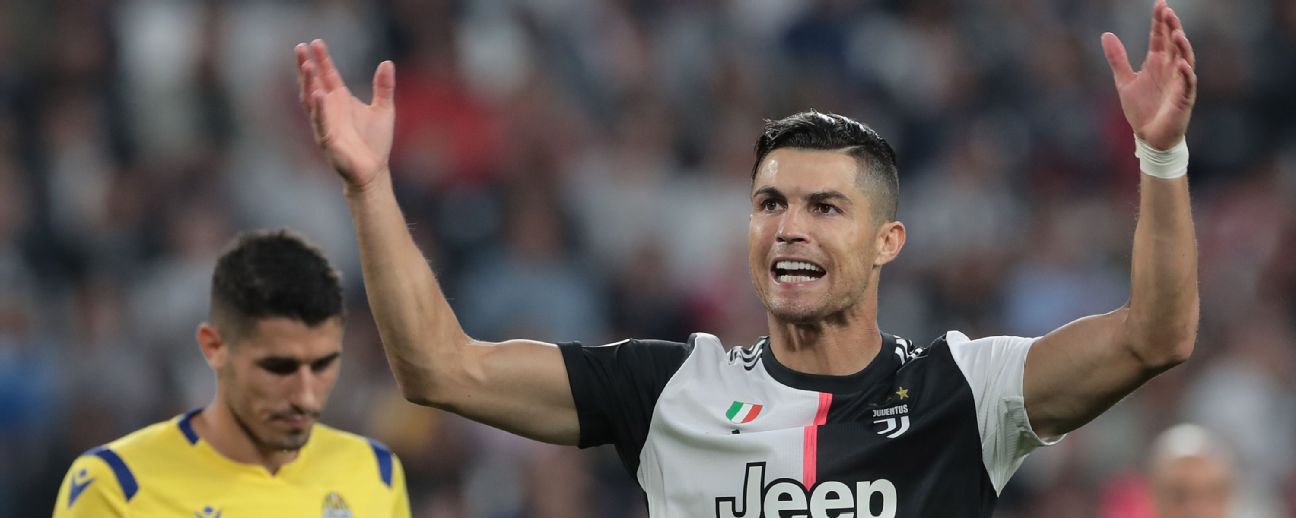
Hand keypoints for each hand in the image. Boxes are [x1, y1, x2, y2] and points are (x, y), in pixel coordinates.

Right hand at [295, 40, 394, 192]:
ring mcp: (325, 124)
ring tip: (306, 66)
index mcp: (340, 100)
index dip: (322, 59)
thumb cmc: (375, 142)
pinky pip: (321, 122)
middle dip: (306, 66)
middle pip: (314, 83)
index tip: (315, 42)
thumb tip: (387, 63)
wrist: (374, 171)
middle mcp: (329, 109)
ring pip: (312, 101)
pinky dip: (319, 109)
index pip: (328, 75)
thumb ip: (384, 87)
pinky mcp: (328, 140)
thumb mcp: (384, 109)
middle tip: (300, 48)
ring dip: (308, 83)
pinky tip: (318, 94)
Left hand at [1101, 0, 1196, 149]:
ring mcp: (1179, 82)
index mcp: (1157, 63)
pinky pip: (1187, 83)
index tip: (1160, 4)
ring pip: (1185, 59)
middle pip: (1173, 43)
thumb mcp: (1124, 81)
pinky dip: (1185, 73)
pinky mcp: (1183, 98)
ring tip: (1176, 33)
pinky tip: (1180, 62)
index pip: (1160, 37)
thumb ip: (1117, 59)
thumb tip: (1106, 34)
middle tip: (1168, 11)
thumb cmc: (1141, 109)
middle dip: (1172, 27)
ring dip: (1182, 46)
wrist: (1148, 137)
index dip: (1159, 21)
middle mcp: (1170, 69)